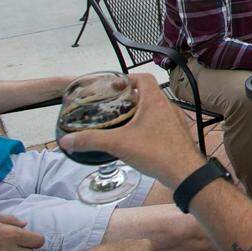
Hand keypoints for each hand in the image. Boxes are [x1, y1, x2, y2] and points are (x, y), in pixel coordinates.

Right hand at [57, 73, 203, 189]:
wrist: (185, 172)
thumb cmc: (156, 152)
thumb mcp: (118, 144)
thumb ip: (91, 140)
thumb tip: (66, 140)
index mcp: (156, 101)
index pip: (144, 78)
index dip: (128, 78)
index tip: (114, 87)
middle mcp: (168, 107)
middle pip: (148, 93)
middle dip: (130, 98)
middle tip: (113, 106)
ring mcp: (176, 121)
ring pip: (155, 109)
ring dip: (139, 112)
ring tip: (121, 122)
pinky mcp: (177, 135)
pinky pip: (161, 123)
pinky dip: (148, 125)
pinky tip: (136, 140)